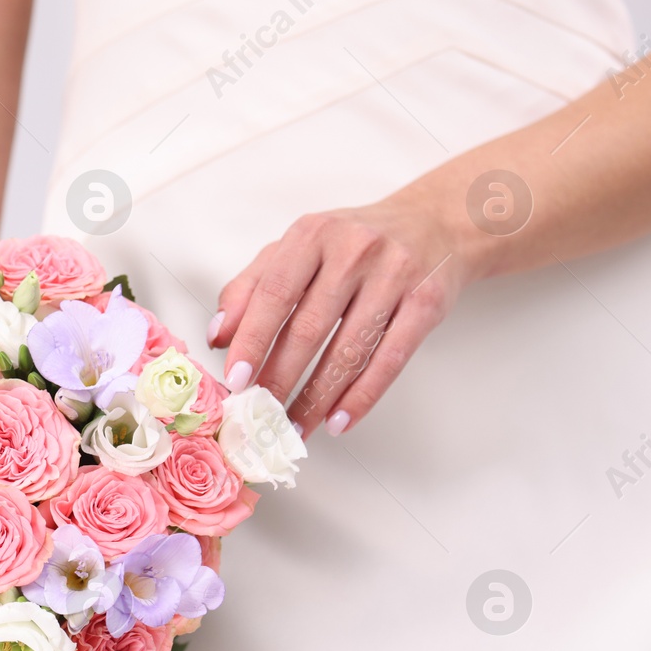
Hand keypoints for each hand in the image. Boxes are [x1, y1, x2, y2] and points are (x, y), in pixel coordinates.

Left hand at [208, 194, 469, 437]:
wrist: (434, 223)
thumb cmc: (353, 243)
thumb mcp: (297, 249)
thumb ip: (250, 287)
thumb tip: (217, 335)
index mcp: (312, 234)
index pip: (273, 294)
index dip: (252, 340)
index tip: (236, 378)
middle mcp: (354, 251)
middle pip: (309, 328)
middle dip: (280, 378)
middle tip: (260, 413)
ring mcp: (394, 276)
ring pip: (349, 350)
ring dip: (317, 398)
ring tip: (294, 427)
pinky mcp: (427, 302)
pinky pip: (390, 359)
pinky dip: (362, 396)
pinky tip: (339, 419)